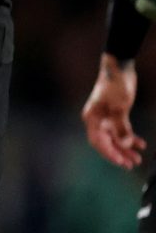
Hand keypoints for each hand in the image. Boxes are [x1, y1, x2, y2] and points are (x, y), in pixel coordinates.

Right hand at [83, 54, 142, 169]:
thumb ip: (121, 125)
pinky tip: (141, 144)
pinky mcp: (116, 115)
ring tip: (137, 159)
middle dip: (118, 154)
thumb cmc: (116, 84)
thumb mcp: (120, 105)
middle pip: (106, 142)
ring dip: (126, 149)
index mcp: (92, 117)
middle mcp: (97, 120)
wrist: (119, 67)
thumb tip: (123, 143)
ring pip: (115, 138)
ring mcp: (106, 118)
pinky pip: (122, 131)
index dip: (109, 153)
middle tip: (130, 165)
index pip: (98, 141)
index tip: (120, 162)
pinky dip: (130, 138)